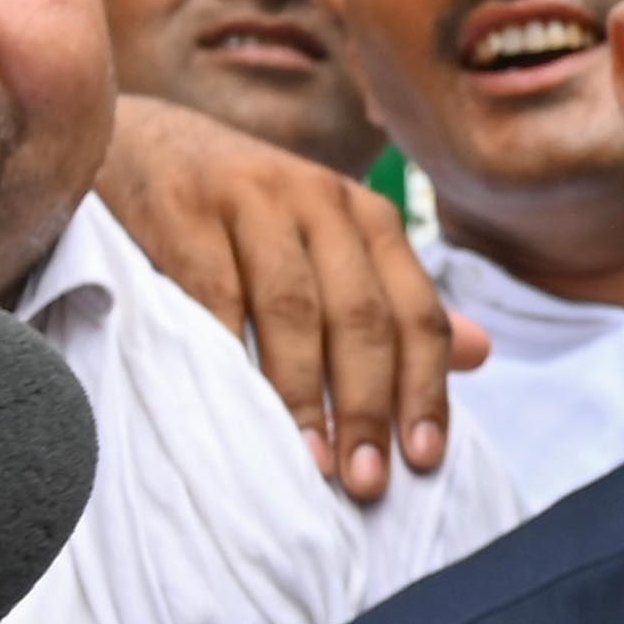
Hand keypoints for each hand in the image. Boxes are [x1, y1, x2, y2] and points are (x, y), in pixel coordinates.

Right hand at [91, 95, 485, 497]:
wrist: (143, 141)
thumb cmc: (248, 214)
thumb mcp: (331, 244)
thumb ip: (396, 301)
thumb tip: (480, 354)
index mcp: (369, 217)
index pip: (416, 313)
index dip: (426, 390)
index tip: (424, 460)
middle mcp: (322, 203)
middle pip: (362, 316)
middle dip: (369, 406)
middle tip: (366, 482)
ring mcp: (253, 201)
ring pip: (294, 308)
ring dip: (306, 393)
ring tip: (311, 462)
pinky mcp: (186, 212)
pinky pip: (215, 294)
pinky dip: (229, 355)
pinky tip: (238, 410)